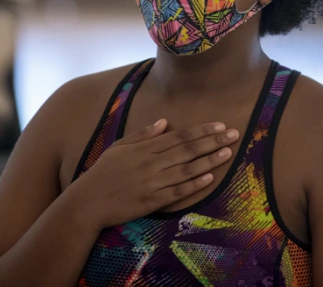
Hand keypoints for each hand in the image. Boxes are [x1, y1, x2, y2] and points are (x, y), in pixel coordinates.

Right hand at [68, 119, 240, 229]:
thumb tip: (163, 121)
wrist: (88, 201)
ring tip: (228, 152)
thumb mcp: (120, 146)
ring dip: (209, 160)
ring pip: (187, 169)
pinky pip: (178, 192)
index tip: (219, 125)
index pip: (179, 136)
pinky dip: (194, 184)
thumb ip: (143, 134)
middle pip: (188, 149)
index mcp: (145, 148)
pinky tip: (210, 178)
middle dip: (212, 141)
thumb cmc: (103, 172)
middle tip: (234, 134)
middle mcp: (151, 163)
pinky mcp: (152, 201)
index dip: (201, 130)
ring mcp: (153, 182)